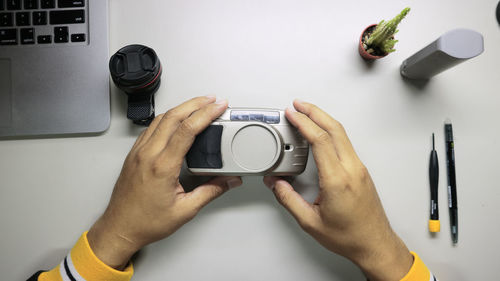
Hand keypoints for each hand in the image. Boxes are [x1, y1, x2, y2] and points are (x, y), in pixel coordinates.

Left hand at [88, 96, 241, 269]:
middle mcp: (148, 154)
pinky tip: (176, 119)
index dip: (205, 114)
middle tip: (212, 100)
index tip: (218, 107)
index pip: (186, 130)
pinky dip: (167, 117)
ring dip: (181, 108)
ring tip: (198, 105)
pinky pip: (151, 128)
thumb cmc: (145, 222)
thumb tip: (229, 180)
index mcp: (162, 166)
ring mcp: (138, 152)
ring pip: (160, 119)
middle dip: (195, 103)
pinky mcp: (134, 154)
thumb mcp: (185, 211)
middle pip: (173, 116)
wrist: (120, 228)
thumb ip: (210, 192)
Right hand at [263, 100, 412, 280]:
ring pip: (341, 134)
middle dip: (314, 111)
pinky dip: (330, 131)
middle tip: (298, 104)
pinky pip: (345, 143)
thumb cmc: (349, 236)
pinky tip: (321, 132)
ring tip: (307, 114)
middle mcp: (351, 169)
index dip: (303, 123)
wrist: (375, 244)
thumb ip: (288, 199)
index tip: (291, 114)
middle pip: (334, 128)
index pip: (320, 140)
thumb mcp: (310, 222)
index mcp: (337, 180)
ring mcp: (358, 168)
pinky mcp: (360, 171)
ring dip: (323, 119)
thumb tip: (275, 182)